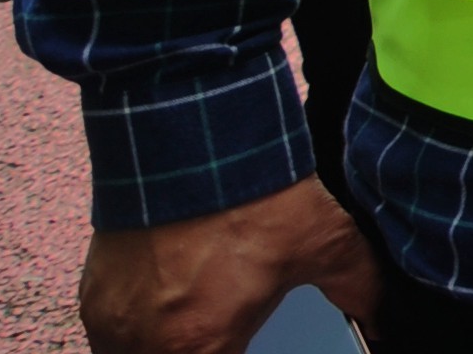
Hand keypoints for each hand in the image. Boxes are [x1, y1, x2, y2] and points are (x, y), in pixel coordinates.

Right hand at [82, 177, 380, 353]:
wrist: (191, 139)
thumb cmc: (256, 197)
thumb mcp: (326, 242)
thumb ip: (358, 288)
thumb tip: (380, 316)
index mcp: (199, 345)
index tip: (240, 343)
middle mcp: (144, 343)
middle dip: (204, 350)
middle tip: (225, 332)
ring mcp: (110, 321)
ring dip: (168, 345)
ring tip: (202, 317)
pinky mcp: (92, 296)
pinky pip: (112, 335)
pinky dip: (141, 328)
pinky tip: (173, 301)